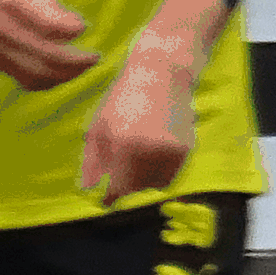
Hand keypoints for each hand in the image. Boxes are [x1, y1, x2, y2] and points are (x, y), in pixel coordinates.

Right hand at [0, 0, 94, 90]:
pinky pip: (26, 80)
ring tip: (81, 68)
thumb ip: (51, 5)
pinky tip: (60, 75)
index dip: (73, 29)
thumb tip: (76, 28)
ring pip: (38, 73)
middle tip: (93, 57)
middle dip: (77, 62)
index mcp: (15, 2)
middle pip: (48, 57)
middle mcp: (6, 29)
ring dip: (65, 75)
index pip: (51, 24)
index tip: (83, 28)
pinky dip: (48, 81)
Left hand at [80, 29, 203, 203]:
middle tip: (121, 169)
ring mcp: (170, 151)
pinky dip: (160, 171)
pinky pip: (170, 175)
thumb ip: (91, 162)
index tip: (105, 199)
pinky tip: (153, 151)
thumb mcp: (97, 127)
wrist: (162, 75)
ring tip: (138, 157)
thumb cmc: (122, 99)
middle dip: (126, 186)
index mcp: (121, 145)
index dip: (109, 197)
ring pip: (155, 185)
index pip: (116, 190)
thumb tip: (89, 191)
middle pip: (135, 190)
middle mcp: (148, 151)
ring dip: (144, 180)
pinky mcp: (186, 149)